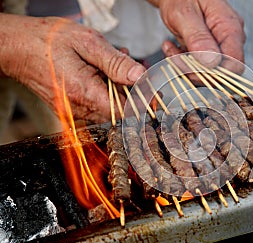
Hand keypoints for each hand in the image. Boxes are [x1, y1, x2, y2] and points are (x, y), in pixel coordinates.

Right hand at [0, 13, 145, 123]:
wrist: (17, 47)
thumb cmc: (47, 40)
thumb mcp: (88, 43)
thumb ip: (116, 62)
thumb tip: (140, 76)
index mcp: (84, 93)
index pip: (126, 111)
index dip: (143, 101)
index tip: (154, 89)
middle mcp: (79, 108)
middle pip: (119, 110)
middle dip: (131, 90)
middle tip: (133, 66)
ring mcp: (73, 111)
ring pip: (109, 107)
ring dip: (118, 88)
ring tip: (114, 63)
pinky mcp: (70, 108)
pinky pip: (96, 105)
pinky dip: (105, 90)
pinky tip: (102, 71)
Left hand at [150, 0, 245, 72]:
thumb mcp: (185, 14)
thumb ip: (198, 37)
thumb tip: (211, 62)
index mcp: (230, 27)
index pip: (235, 64)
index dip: (215, 73)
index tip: (191, 67)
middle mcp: (229, 38)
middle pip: (221, 71)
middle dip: (194, 69)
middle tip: (174, 56)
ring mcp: (219, 45)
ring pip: (207, 71)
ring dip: (185, 66)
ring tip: (170, 49)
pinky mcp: (208, 50)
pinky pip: (199, 66)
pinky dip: (182, 62)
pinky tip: (172, 49)